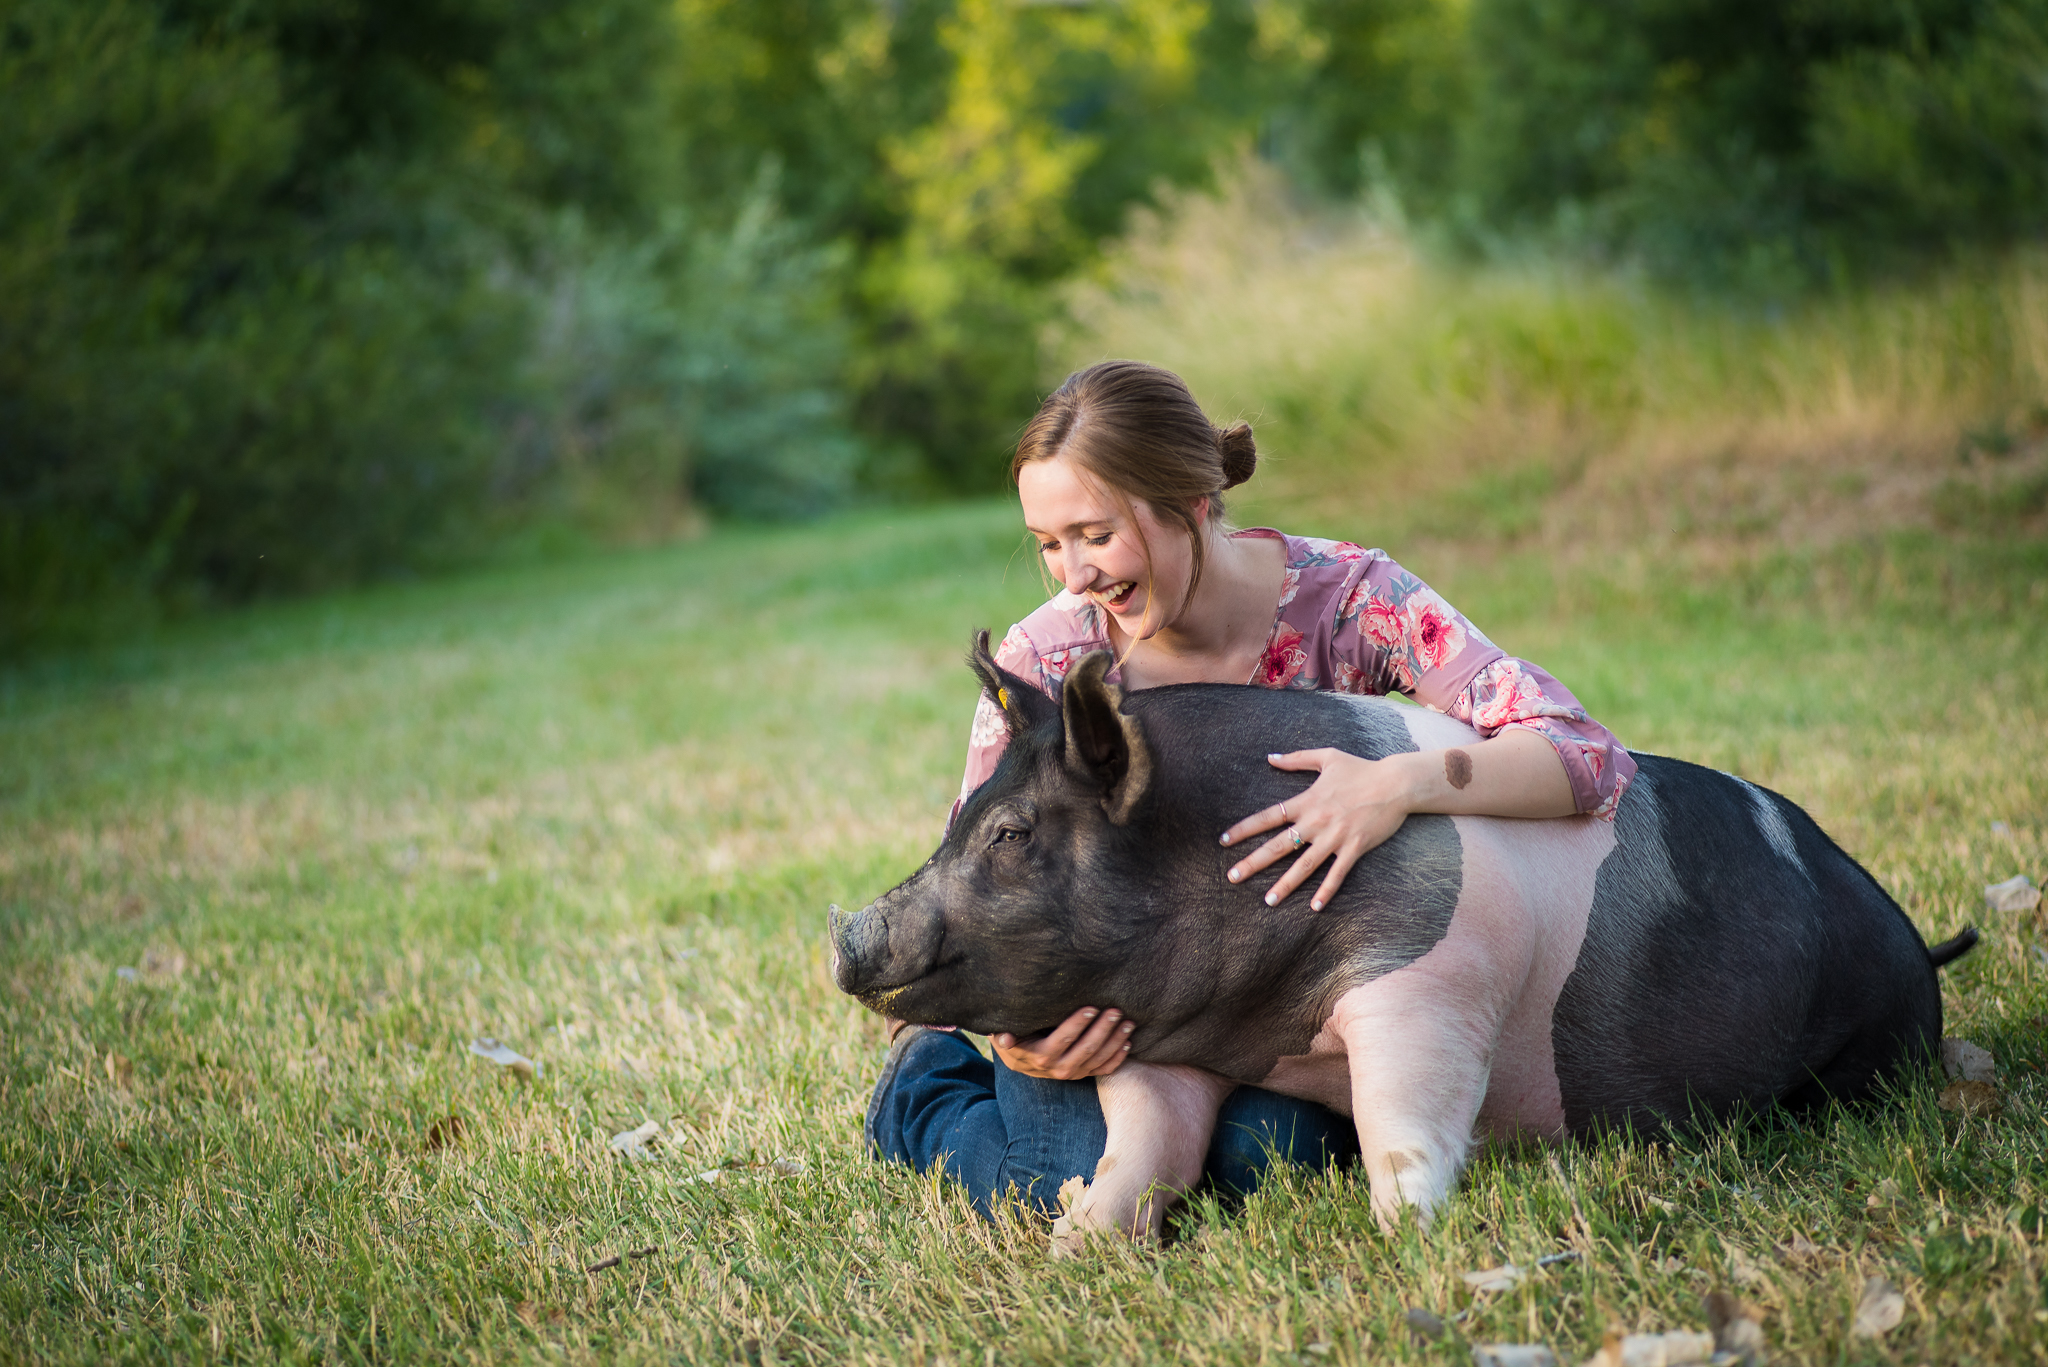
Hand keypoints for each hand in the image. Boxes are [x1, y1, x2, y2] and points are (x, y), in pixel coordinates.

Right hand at [993, 1006, 1134, 1079]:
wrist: (1019, 1059)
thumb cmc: (1014, 1036)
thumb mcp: (1003, 1034)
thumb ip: (1002, 1035)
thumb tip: (1003, 1039)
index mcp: (1039, 1056)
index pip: (1062, 1040)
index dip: (1077, 1024)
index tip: (1091, 1008)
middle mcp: (1057, 1068)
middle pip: (1086, 1049)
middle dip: (1103, 1029)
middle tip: (1115, 1011)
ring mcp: (1072, 1073)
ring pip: (1098, 1059)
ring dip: (1115, 1041)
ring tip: (1128, 1023)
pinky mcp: (1082, 1075)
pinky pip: (1104, 1069)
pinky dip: (1117, 1057)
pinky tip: (1128, 1042)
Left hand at [1218, 748, 1412, 910]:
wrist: (1396, 783)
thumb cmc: (1361, 768)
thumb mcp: (1327, 757)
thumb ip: (1296, 758)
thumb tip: (1270, 757)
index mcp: (1306, 801)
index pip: (1267, 817)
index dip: (1244, 829)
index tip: (1223, 841)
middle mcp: (1316, 822)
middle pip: (1278, 846)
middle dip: (1253, 863)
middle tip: (1232, 877)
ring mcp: (1334, 837)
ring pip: (1303, 866)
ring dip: (1284, 885)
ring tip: (1267, 901)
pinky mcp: (1354, 848)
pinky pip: (1337, 874)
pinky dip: (1326, 891)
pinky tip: (1314, 907)